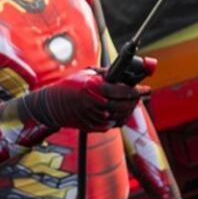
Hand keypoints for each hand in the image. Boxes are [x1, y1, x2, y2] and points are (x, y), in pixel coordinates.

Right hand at [33, 69, 149, 131]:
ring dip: (129, 109)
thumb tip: (126, 71)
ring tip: (132, 103)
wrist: (52, 105)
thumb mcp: (88, 74)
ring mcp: (93, 117)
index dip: (136, 91)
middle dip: (134, 100)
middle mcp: (94, 103)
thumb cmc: (70, 86)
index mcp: (94, 88)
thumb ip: (107, 74)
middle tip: (139, 96)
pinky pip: (113, 124)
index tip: (144, 89)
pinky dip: (120, 118)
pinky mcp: (92, 127)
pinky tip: (122, 111)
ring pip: (120, 116)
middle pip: (124, 105)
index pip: (122, 91)